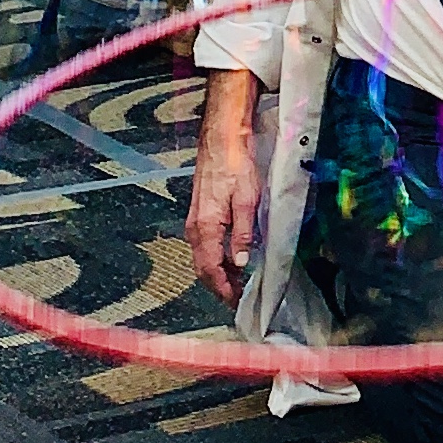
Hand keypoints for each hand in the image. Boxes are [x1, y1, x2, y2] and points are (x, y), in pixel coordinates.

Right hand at [187, 69, 262, 305]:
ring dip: (218, 273)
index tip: (236, 303)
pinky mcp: (200, 214)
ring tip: (238, 282)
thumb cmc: (236, 166)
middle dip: (219, 286)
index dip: (223, 289)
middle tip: (238, 298)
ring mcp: (195, 222)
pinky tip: (231, 258)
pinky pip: (205, 245)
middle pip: (203, 268)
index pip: (210, 270)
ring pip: (203, 257)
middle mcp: (195, 229)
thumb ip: (242, 234)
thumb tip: (240, 263)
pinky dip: (215, 257)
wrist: (221, 139)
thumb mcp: (247, 200)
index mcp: (205, 228)